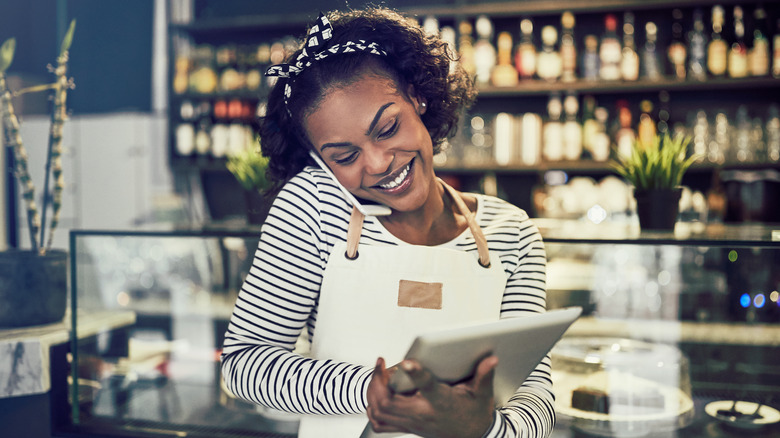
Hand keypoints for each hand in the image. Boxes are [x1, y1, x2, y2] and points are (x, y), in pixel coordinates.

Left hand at [366, 356, 497, 437]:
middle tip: (381, 364)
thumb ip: (484, 376)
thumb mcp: (483, 395)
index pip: (427, 387)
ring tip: (378, 375)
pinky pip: (380, 422)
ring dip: (373, 392)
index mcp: (442, 403)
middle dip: (378, 381)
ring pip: (380, 411)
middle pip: (389, 402)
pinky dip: (373, 408)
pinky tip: (377, 394)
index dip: (415, 374)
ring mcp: (412, 423)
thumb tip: (491, 360)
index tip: (406, 362)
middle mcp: (423, 415)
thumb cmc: (475, 415)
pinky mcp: (407, 427)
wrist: (473, 437)